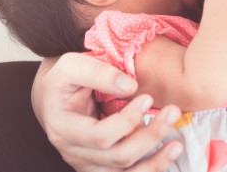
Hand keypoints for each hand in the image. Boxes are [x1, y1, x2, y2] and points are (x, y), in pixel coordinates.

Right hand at [31, 53, 183, 170]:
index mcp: (62, 128)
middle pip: (116, 157)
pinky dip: (148, 170)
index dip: (127, 120)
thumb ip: (98, 73)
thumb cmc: (61, 79)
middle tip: (172, 112)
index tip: (147, 98)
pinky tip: (166, 158)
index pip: (100, 135)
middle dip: (149, 137)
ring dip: (154, 163)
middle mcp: (72, 152)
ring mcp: (85, 164)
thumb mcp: (71, 65)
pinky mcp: (98, 168)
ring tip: (176, 145)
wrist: (50, 96)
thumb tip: (131, 87)